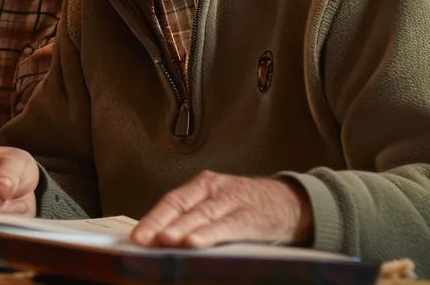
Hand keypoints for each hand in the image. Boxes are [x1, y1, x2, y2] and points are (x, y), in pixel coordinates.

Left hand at [130, 171, 313, 247]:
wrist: (292, 203)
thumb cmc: (248, 207)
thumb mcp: (218, 205)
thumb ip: (192, 218)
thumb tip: (159, 241)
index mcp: (203, 186)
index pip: (172, 201)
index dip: (153, 219)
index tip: (137, 237)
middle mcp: (215, 191)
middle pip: (182, 207)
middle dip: (161, 225)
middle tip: (144, 240)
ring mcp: (233, 202)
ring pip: (202, 215)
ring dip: (182, 229)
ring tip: (166, 240)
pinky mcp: (250, 216)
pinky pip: (227, 226)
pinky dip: (210, 234)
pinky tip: (195, 242)